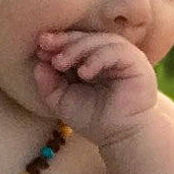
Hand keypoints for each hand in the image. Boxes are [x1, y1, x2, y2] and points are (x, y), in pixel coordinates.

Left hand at [32, 30, 158, 148]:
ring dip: (76, 48)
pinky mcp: (136, 61)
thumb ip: (48, 84)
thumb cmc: (94, 119)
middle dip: (63, 41)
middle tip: (45, 46)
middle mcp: (108, 54)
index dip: (57, 43)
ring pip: (99, 40)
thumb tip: (37, 65)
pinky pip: (115, 51)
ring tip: (60, 63)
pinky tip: (83, 73)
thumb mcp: (62, 101)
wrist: (121, 137)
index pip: (74, 42)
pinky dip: (96, 58)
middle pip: (85, 36)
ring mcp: (123, 56)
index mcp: (92, 59)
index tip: (39, 49)